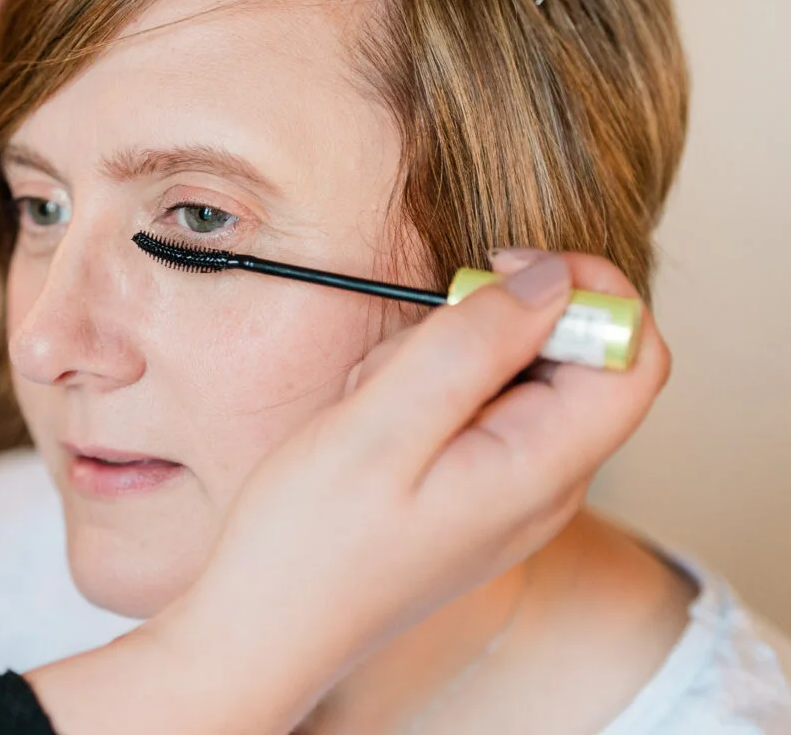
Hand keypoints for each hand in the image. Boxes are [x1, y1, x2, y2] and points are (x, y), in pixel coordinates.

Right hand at [27, 251, 670, 733]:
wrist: (265, 626)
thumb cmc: (310, 544)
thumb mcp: (379, 428)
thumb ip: (470, 348)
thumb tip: (549, 280)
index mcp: (541, 470)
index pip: (632, 355)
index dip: (586, 291)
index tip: (498, 271)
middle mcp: (543, 482)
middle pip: (570, 357)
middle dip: (488, 326)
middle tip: (406, 354)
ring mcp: (507, 488)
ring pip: (511, 375)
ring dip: (440, 359)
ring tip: (370, 403)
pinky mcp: (469, 488)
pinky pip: (471, 407)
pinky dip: (420, 391)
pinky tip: (366, 423)